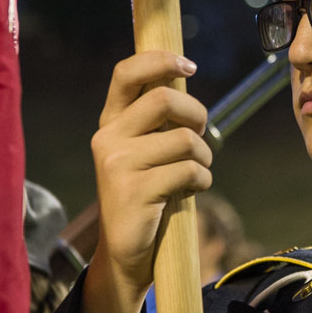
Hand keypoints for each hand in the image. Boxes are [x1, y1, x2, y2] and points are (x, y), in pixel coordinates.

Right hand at [90, 51, 212, 293]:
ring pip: (185, 139)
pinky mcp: (134, 192)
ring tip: (195, 172)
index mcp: (110, 122)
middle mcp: (107, 138)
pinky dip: (202, 180)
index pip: (127, 73)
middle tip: (200, 135)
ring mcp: (118, 165)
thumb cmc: (146, 192)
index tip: (189, 66)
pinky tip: (191, 191)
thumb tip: (183, 71)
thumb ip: (157, 117)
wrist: (125, 252)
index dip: (160, 61)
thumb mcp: (144, 149)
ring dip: (204, 157)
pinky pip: (189, 171)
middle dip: (198, 115)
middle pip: (165, 99)